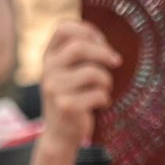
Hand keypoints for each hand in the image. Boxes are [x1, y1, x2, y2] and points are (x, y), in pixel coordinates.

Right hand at [38, 22, 120, 150]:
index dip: (86, 30)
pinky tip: (102, 104)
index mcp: (49, 57)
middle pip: (79, 47)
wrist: (59, 135)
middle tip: (117, 62)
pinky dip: (105, 98)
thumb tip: (105, 42)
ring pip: (92, 72)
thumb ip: (79, 56)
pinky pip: (97, 94)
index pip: (62, 29)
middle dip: (104, 52)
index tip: (102, 42)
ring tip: (105, 88)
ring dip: (106, 80)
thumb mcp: (68, 74)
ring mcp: (54, 88)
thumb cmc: (72, 99)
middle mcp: (48, 70)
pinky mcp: (66, 106)